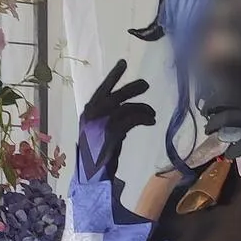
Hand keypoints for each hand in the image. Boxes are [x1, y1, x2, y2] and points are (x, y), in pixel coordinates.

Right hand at [78, 58, 156, 177]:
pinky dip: (144, 118)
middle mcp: (92, 114)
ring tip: (153, 114)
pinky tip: (151, 121)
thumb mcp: (98, 135)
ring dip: (143, 108)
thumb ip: (107, 121)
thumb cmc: (95, 159)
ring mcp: (101, 123)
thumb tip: (125, 112)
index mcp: (87, 113)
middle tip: (146, 85)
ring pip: (126, 107)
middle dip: (132, 88)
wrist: (91, 176)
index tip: (123, 63)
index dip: (113, 76)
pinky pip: (132, 119)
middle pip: (116, 95)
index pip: (101, 89)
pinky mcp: (111, 132)